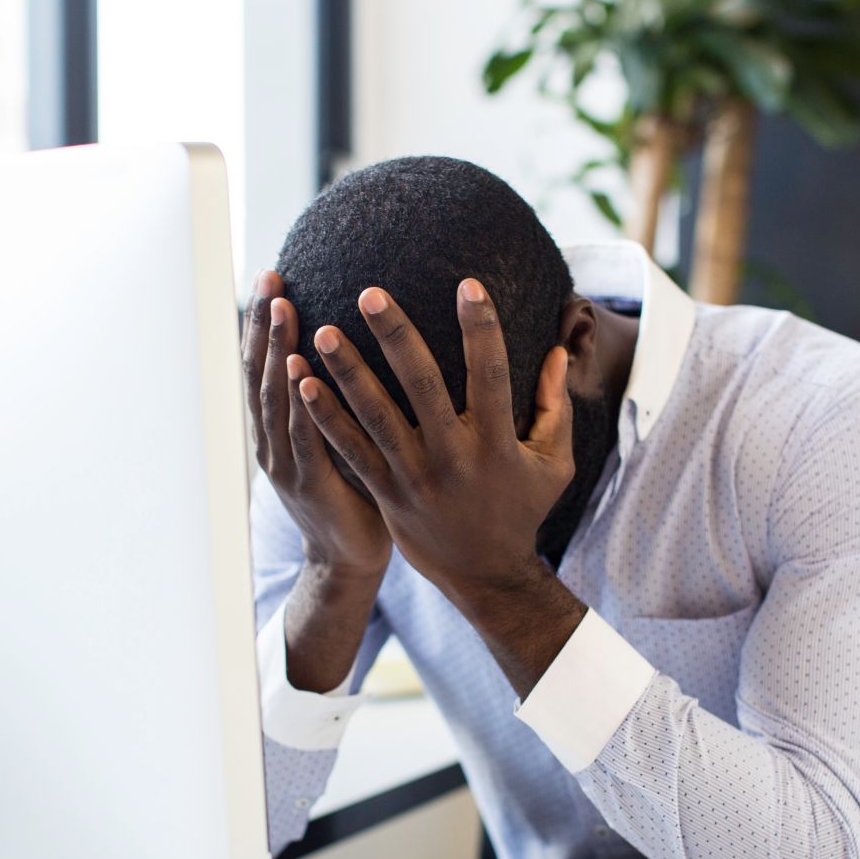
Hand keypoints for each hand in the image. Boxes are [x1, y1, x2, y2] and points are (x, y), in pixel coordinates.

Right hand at [242, 271, 391, 578]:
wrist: (349, 562)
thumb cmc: (357, 495)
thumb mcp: (345, 438)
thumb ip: (346, 397)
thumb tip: (370, 343)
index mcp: (279, 428)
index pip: (264, 365)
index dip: (261, 323)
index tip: (268, 278)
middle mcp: (274, 441)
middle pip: (262, 372)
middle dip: (264, 325)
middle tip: (270, 280)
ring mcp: (288, 464)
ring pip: (278, 398)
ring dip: (279, 351)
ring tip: (284, 310)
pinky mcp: (313, 485)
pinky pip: (306, 437)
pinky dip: (301, 404)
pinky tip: (301, 372)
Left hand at [294, 279, 587, 693]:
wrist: (484, 575)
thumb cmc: (521, 510)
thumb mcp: (553, 463)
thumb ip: (554, 406)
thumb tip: (557, 349)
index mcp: (497, 442)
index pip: (491, 374)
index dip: (481, 328)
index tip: (467, 284)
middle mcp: (452, 455)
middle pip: (421, 385)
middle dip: (394, 336)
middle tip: (369, 292)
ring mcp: (413, 475)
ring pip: (374, 415)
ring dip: (347, 371)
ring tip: (322, 330)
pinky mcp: (385, 491)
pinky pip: (351, 450)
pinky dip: (326, 417)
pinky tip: (302, 384)